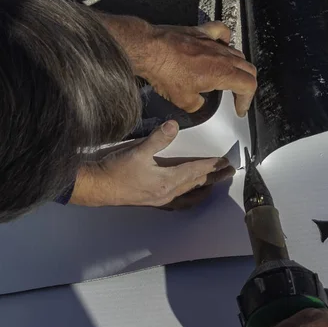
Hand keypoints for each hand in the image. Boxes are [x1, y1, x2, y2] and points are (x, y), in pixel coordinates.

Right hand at [70, 121, 234, 207]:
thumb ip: (158, 138)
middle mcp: (168, 192)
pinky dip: (190, 196)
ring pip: (190, 192)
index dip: (211, 165)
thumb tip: (174, 126)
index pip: (195, 171)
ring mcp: (162, 199)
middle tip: (229, 171)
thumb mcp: (137, 151)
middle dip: (214, 176)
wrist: (98, 188)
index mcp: (167, 181)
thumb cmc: (116, 170)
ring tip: (216, 182)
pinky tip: (191, 196)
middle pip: (198, 183)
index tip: (224, 161)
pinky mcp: (154, 200)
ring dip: (205, 186)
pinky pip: (180, 200)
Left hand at [100, 14, 256, 116]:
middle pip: (248, 69)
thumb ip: (198, 105)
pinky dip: (225, 38)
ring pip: (237, 53)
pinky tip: (223, 43)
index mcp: (223, 73)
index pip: (248, 86)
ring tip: (232, 75)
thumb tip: (198, 103)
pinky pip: (220, 31)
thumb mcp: (184, 101)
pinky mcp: (200, 32)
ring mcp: (212, 42)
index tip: (240, 108)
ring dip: (238, 66)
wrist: (149, 50)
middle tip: (239, 95)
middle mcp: (222, 56)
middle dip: (246, 85)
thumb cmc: (165, 71)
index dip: (246, 100)